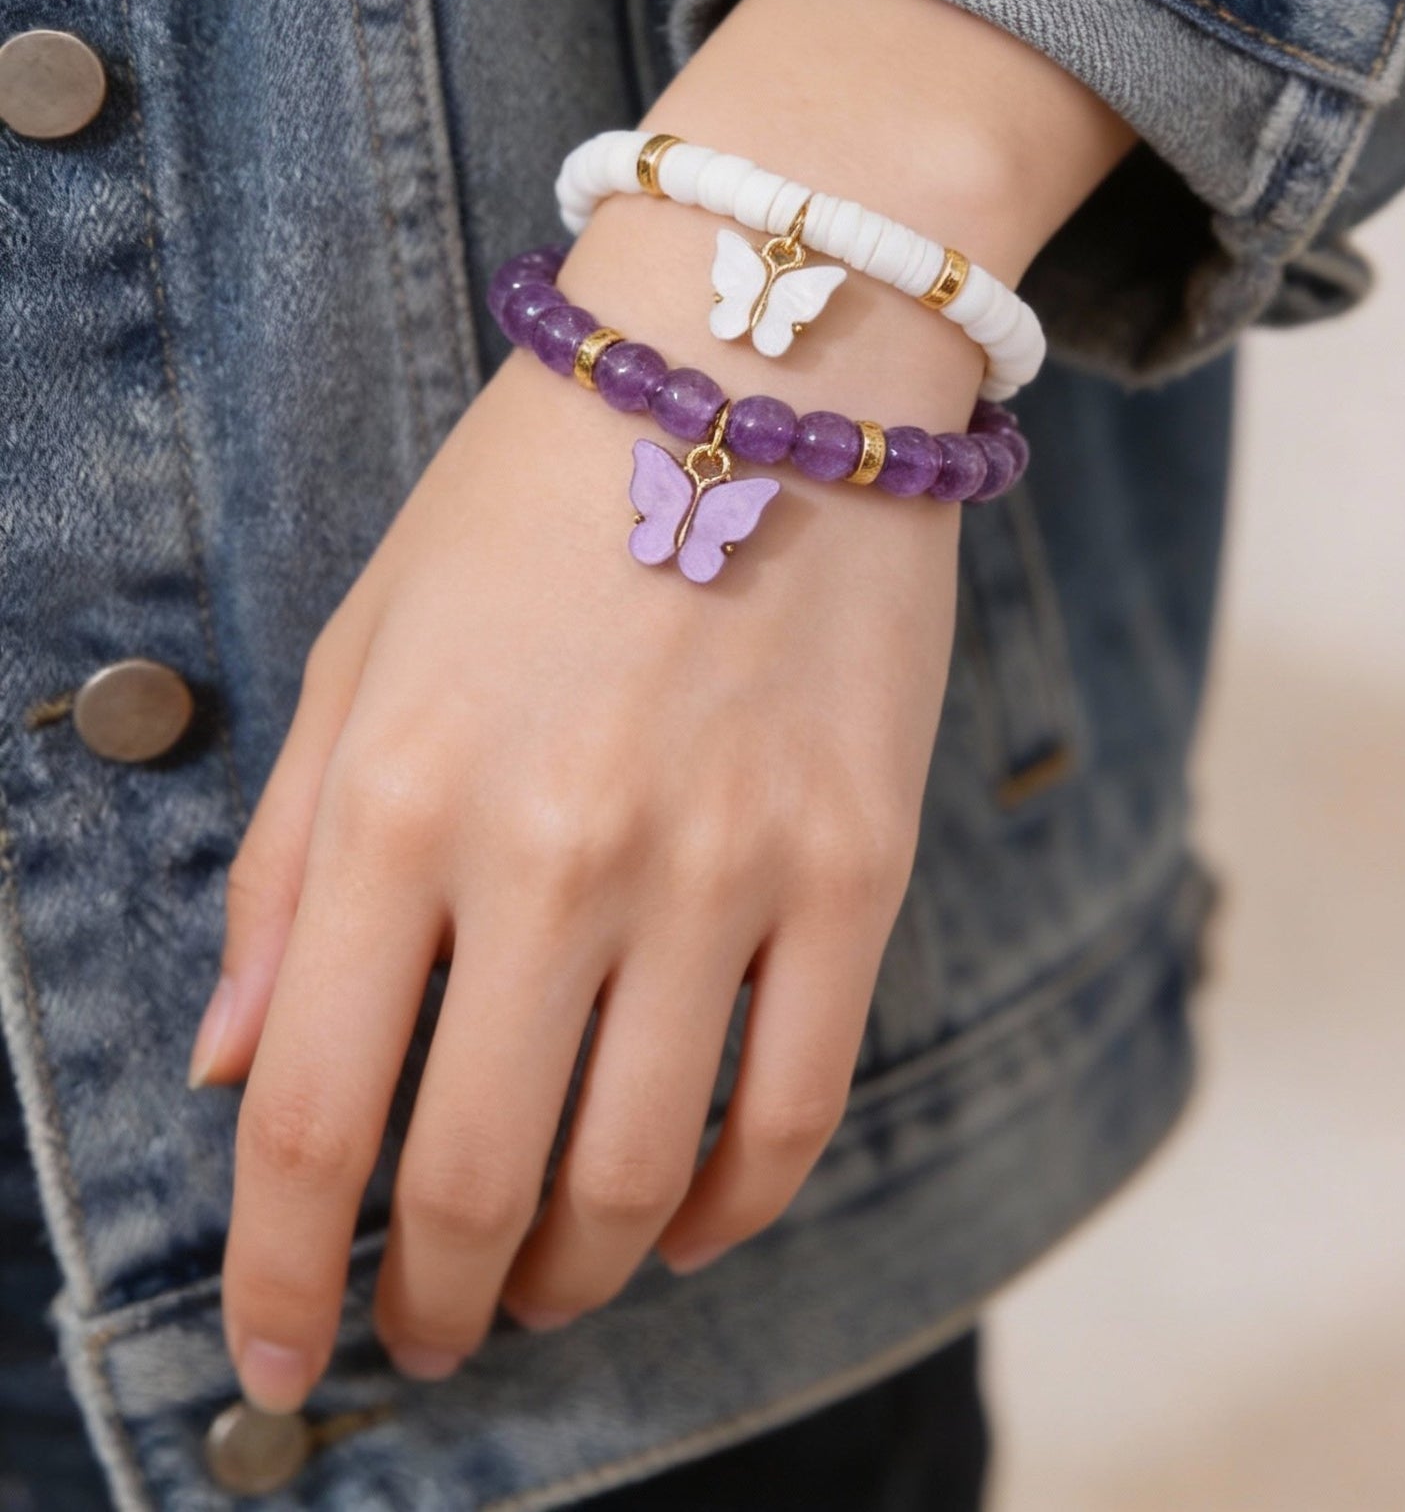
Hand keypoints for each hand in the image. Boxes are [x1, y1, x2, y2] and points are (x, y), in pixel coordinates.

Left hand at [189, 0, 1132, 1410]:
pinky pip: (794, 1106)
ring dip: (570, 1275)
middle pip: (473, 1181)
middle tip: (426, 1329)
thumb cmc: (536, 500)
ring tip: (540, 1285)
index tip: (286, 1358)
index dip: (281, 1276)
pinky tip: (680, 1223)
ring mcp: (722, 866)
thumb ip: (286, 867)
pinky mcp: (854, 865)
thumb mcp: (362, 650)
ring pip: (633, 1174)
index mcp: (402, 795)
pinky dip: (728, 1210)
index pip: (307, 1113)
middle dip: (433, 1303)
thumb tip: (230, 1064)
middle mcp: (556, 853)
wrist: (760, 364)